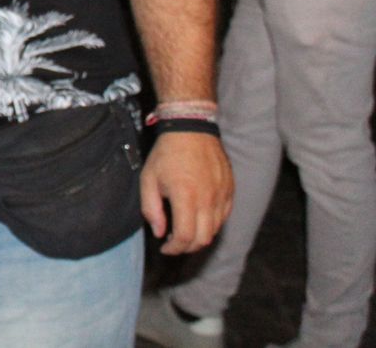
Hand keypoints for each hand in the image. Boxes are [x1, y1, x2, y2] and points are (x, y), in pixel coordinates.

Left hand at [140, 131, 232, 254]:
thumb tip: (159, 232)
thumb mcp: (148, 179)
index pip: (185, 237)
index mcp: (186, 196)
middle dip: (187, 247)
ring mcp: (222, 195)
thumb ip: (151, 209)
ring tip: (185, 231)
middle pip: (203, 239)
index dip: (174, 249)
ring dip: (199, 236)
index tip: (164, 248)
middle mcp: (208, 199)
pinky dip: (211, 223)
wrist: (191, 129)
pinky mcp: (230, 190)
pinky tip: (198, 217)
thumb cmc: (166, 153)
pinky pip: (224, 216)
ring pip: (215, 229)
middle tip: (174, 244)